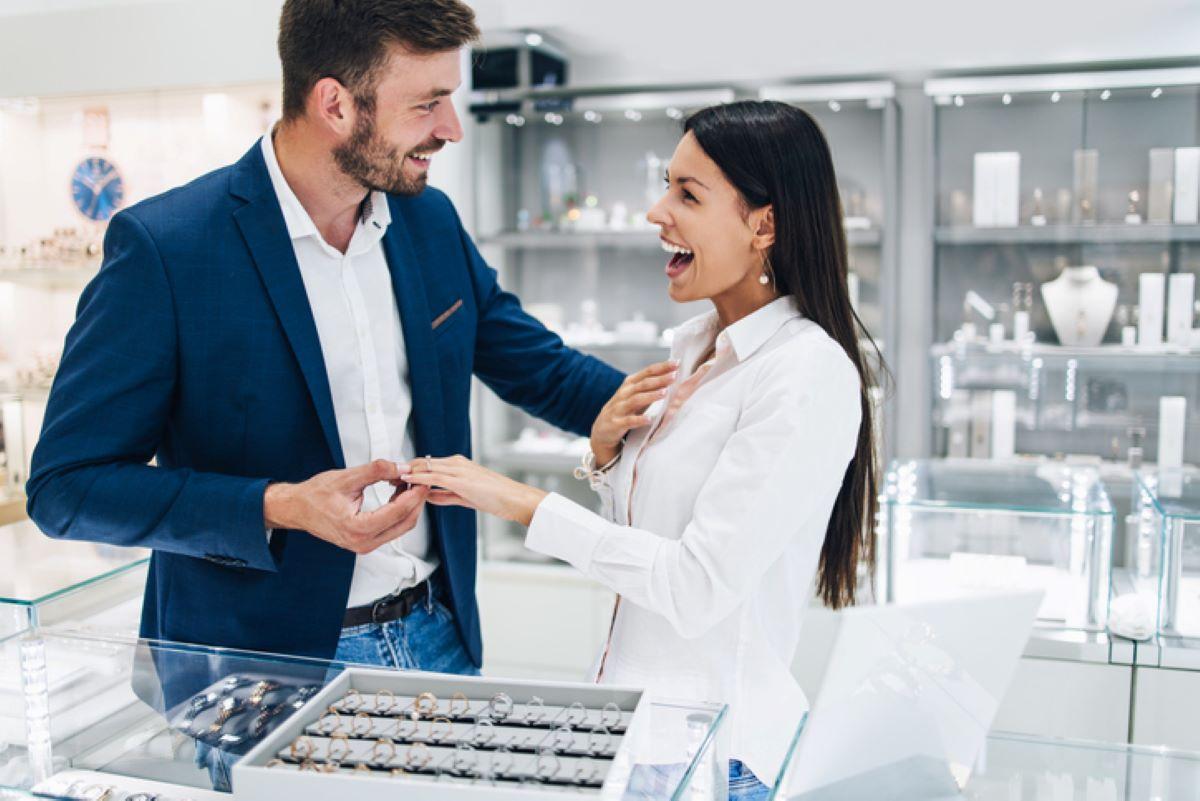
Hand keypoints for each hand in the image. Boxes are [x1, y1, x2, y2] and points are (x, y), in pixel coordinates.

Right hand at [263, 460, 428, 554]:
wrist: (297, 508)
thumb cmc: (315, 495)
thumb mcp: (347, 477)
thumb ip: (376, 471)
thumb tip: (400, 467)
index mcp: (357, 529)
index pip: (398, 511)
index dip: (414, 493)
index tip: (422, 478)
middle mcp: (363, 542)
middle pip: (405, 522)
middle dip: (415, 499)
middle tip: (418, 478)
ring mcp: (365, 545)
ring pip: (401, 526)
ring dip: (409, 504)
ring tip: (407, 482)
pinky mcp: (366, 541)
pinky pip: (392, 527)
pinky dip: (399, 510)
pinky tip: (397, 492)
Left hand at [400, 455, 546, 526]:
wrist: (515, 499)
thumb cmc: (496, 498)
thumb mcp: (465, 496)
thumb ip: (445, 495)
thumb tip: (427, 496)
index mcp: (458, 465)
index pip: (427, 463)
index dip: (410, 469)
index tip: (395, 476)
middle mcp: (456, 463)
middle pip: (422, 461)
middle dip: (404, 469)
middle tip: (388, 477)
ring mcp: (458, 470)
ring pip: (425, 466)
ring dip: (407, 473)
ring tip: (391, 479)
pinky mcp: (460, 480)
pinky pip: (433, 477)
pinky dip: (418, 478)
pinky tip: (407, 481)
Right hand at [590, 360, 677, 464]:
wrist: (602, 430)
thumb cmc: (624, 410)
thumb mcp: (636, 395)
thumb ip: (650, 386)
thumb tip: (672, 375)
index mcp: (630, 384)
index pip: (647, 372)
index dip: (662, 367)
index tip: (677, 363)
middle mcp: (624, 393)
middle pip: (643, 384)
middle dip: (659, 379)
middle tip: (674, 376)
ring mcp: (619, 408)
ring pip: (636, 400)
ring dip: (651, 396)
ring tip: (665, 393)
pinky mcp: (616, 424)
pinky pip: (629, 421)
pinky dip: (639, 420)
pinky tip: (649, 419)